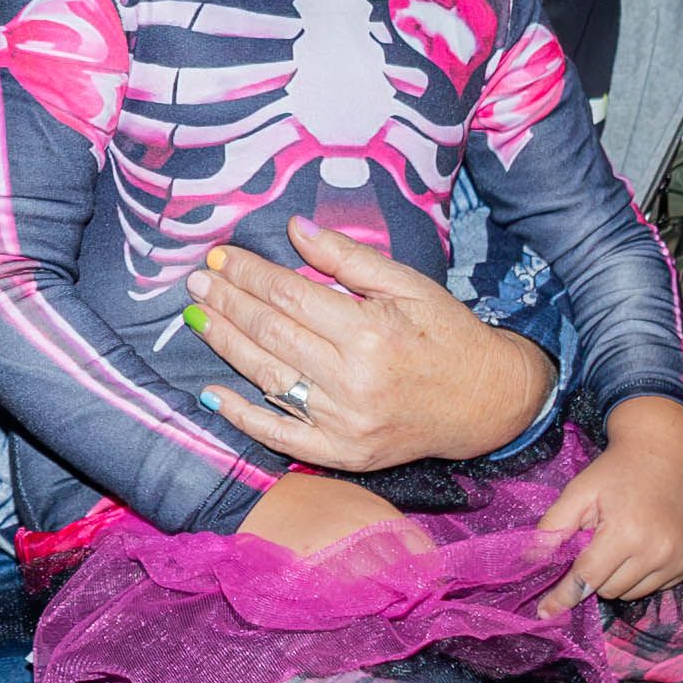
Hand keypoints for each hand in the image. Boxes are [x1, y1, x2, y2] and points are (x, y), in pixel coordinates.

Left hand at [190, 219, 559, 473]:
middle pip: (272, 334)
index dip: (250, 275)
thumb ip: (348, 258)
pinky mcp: (342, 453)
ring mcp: (344, 422)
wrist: (486, 402)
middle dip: (228, 304)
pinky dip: (241, 415)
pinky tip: (211, 392)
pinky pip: (279, 434)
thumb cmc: (447, 334)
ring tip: (196, 317)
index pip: (290, 296)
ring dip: (225, 346)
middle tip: (197, 282)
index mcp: (370, 333)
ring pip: (268, 378)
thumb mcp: (408, 285)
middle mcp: (353, 381)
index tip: (221, 257)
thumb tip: (295, 228)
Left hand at [535, 398, 682, 609]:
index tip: (545, 612)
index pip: (588, 577)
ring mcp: (679, 559)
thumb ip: (553, 526)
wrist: (665, 453)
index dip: (564, 595)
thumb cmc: (616, 471)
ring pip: (632, 593)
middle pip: (610, 590)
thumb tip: (530, 559)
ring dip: (618, 577)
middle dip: (595, 574)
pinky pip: (656, 587)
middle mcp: (658, 551)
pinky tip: (644, 545)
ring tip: (622, 541)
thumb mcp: (579, 492)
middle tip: (598, 541)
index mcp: (627, 533)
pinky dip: (642, 574)